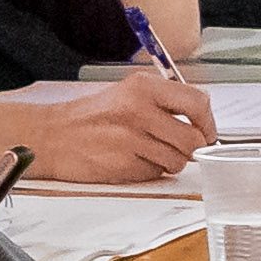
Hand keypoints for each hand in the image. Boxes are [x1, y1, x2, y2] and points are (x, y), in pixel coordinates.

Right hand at [5, 72, 219, 181]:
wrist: (52, 137)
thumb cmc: (92, 117)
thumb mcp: (128, 94)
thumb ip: (165, 103)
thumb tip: (203, 121)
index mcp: (143, 88)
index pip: (197, 102)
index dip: (208, 122)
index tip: (207, 131)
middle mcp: (139, 111)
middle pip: (193, 138)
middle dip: (193, 148)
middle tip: (181, 147)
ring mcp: (131, 139)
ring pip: (179, 160)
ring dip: (171, 161)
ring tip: (149, 152)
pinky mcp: (124, 164)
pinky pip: (157, 173)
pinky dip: (151, 170)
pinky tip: (133, 160)